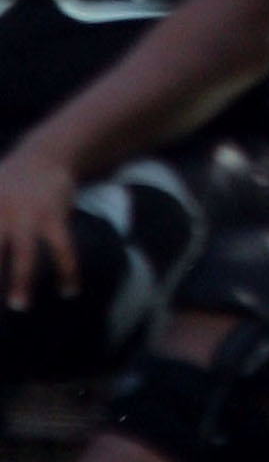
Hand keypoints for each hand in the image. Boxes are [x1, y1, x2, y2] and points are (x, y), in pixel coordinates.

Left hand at [0, 135, 78, 312]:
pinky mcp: (54, 215)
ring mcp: (28, 214)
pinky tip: (70, 289)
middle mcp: (1, 211)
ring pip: (25, 254)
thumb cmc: (6, 186)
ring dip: (22, 281)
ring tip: (19, 306)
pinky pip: (63, 248)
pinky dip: (68, 270)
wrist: (45, 156)